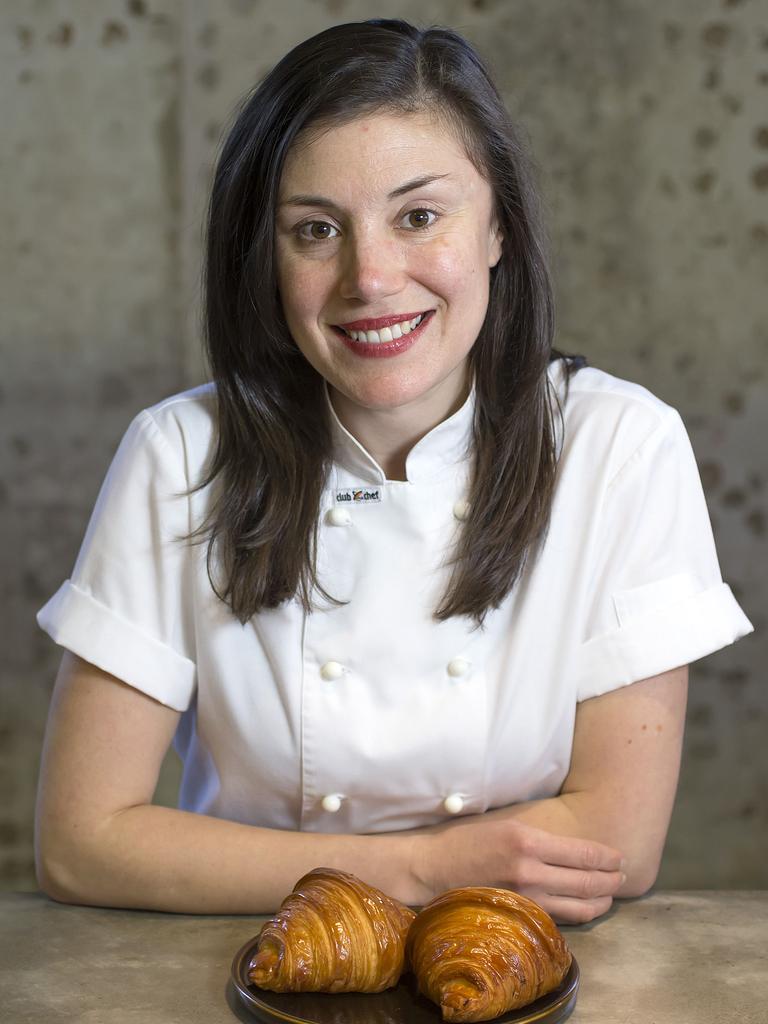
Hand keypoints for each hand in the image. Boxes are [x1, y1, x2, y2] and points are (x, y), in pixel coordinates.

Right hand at [412, 814, 624, 923]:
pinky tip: (585, 907)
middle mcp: (530, 871)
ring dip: (601, 901)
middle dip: (611, 880)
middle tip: (622, 875)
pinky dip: (578, 914)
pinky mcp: (518, 916)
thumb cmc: (467, 840)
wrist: (433, 868)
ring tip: (610, 894)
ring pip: (579, 906)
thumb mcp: (507, 825)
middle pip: (588, 881)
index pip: (584, 852)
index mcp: (528, 841)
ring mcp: (525, 898)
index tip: (619, 857)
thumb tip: (576, 846)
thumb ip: (541, 838)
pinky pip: (559, 918)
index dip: (608, 856)